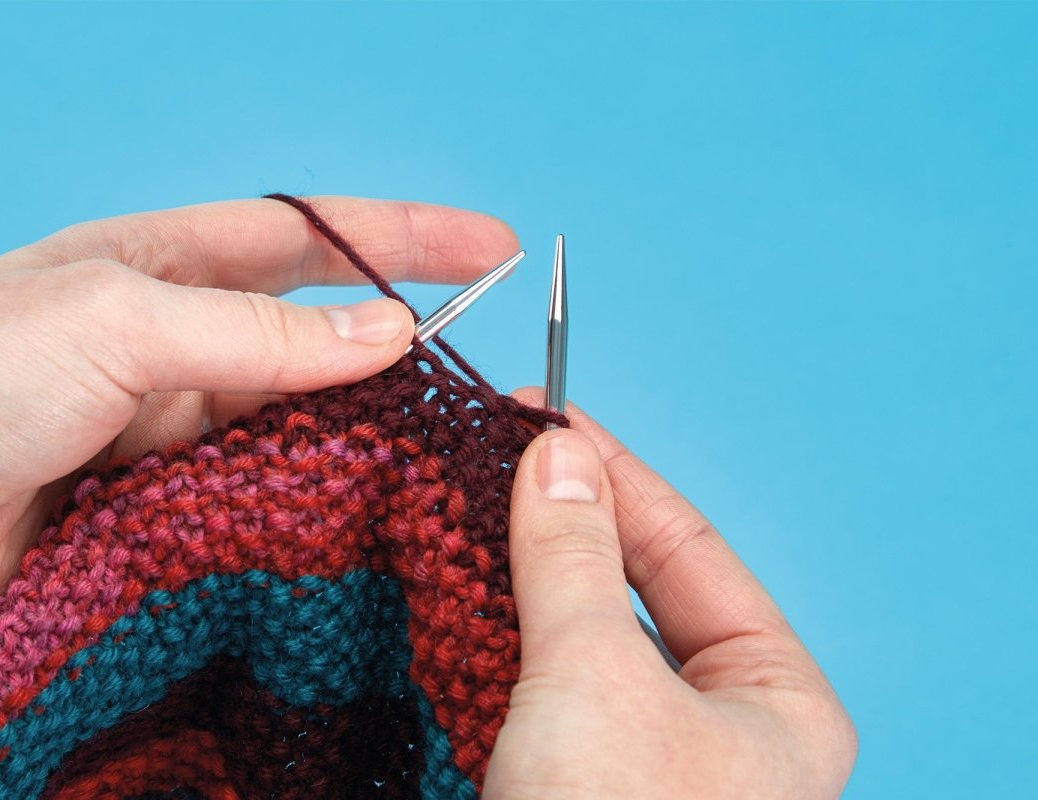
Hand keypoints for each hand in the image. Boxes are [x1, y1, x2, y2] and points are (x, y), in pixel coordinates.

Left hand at [0, 196, 516, 676]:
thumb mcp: (117, 323)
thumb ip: (257, 334)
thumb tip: (385, 337)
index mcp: (155, 266)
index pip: (304, 238)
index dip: (401, 239)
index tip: (488, 248)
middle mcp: (168, 345)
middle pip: (310, 337)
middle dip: (393, 349)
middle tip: (473, 376)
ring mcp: (166, 432)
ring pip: (294, 427)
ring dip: (353, 436)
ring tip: (426, 452)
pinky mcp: (159, 513)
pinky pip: (258, 502)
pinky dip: (306, 507)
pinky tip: (350, 518)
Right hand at [483, 391, 856, 798]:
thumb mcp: (595, 675)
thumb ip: (575, 558)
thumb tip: (557, 453)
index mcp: (780, 703)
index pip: (690, 548)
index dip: (614, 475)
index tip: (545, 417)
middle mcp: (726, 728)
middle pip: (636, 589)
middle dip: (563, 524)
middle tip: (497, 459)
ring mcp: (652, 759)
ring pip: (584, 640)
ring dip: (524, 581)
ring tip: (468, 513)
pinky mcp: (584, 781)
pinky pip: (546, 689)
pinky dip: (502, 640)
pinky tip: (460, 596)